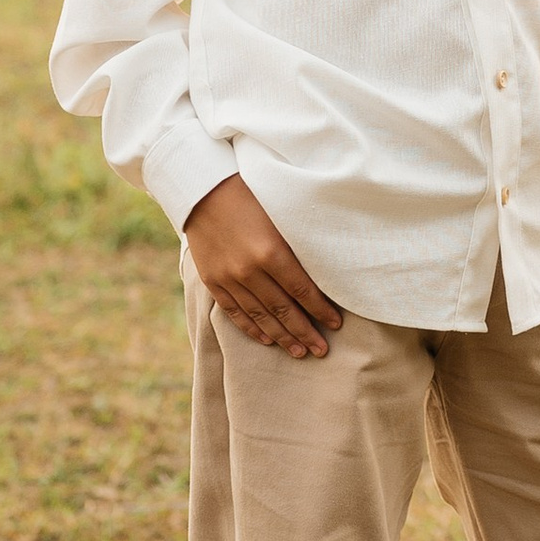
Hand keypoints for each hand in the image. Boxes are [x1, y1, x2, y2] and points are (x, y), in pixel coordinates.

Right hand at [185, 176, 342, 357]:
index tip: (337, 324)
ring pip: (260, 317)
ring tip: (299, 352)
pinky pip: (234, 312)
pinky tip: (266, 340)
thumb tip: (325, 272)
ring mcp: (228, 278)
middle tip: (322, 351)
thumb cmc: (250, 193)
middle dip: (305, 333)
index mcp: (272, 251)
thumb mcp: (280, 214)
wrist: (203, 188)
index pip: (304, 291)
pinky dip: (251, 328)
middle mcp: (249, 270)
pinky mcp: (212, 280)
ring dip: (282, 337)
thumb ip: (299, 244)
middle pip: (284, 310)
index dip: (322, 310)